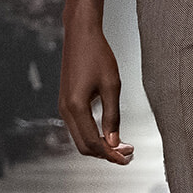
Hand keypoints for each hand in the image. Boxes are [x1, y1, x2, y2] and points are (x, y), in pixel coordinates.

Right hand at [60, 16, 132, 162]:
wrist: (80, 35)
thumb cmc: (98, 55)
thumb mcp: (111, 86)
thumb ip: (112, 116)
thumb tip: (114, 143)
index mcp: (76, 107)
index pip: (93, 143)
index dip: (111, 155)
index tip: (128, 157)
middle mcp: (66, 110)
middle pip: (84, 146)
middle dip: (106, 154)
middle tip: (128, 153)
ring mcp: (63, 106)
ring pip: (80, 138)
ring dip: (100, 145)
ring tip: (123, 145)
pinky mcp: (66, 102)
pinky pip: (78, 127)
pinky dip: (94, 135)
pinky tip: (110, 132)